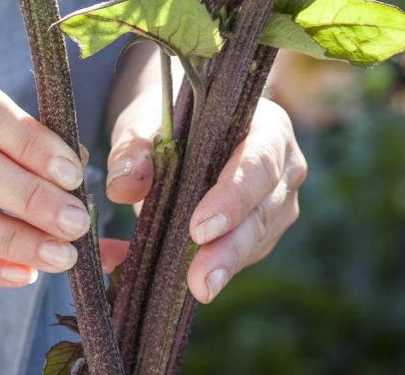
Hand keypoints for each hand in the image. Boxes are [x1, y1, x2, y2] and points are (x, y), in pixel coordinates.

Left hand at [102, 95, 306, 302]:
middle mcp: (283, 167)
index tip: (199, 229)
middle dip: (230, 249)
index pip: (258, 163)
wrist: (182, 127)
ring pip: (256, 241)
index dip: (232, 198)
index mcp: (267, 127)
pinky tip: (169, 274)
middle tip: (201, 282)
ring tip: (192, 286)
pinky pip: (240, 256)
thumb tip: (122, 184)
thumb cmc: (172, 117)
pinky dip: (206, 268)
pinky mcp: (262, 233)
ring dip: (221, 265)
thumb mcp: (147, 121)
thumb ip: (134, 148)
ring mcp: (276, 203)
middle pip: (263, 211)